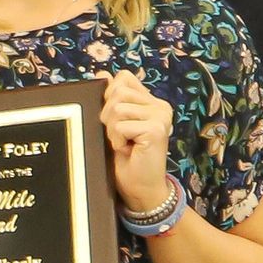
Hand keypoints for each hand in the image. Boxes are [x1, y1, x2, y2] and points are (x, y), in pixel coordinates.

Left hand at [102, 69, 175, 215]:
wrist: (140, 189)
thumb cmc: (126, 159)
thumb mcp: (114, 124)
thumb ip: (112, 99)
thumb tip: (101, 73)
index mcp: (151, 101)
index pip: (123, 78)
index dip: (109, 96)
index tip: (114, 119)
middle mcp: (160, 106)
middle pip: (117, 91)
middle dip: (107, 115)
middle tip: (117, 135)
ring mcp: (161, 116)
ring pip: (117, 107)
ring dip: (111, 129)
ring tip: (123, 143)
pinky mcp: (156, 129)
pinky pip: (121, 125)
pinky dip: (116, 140)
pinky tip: (127, 150)